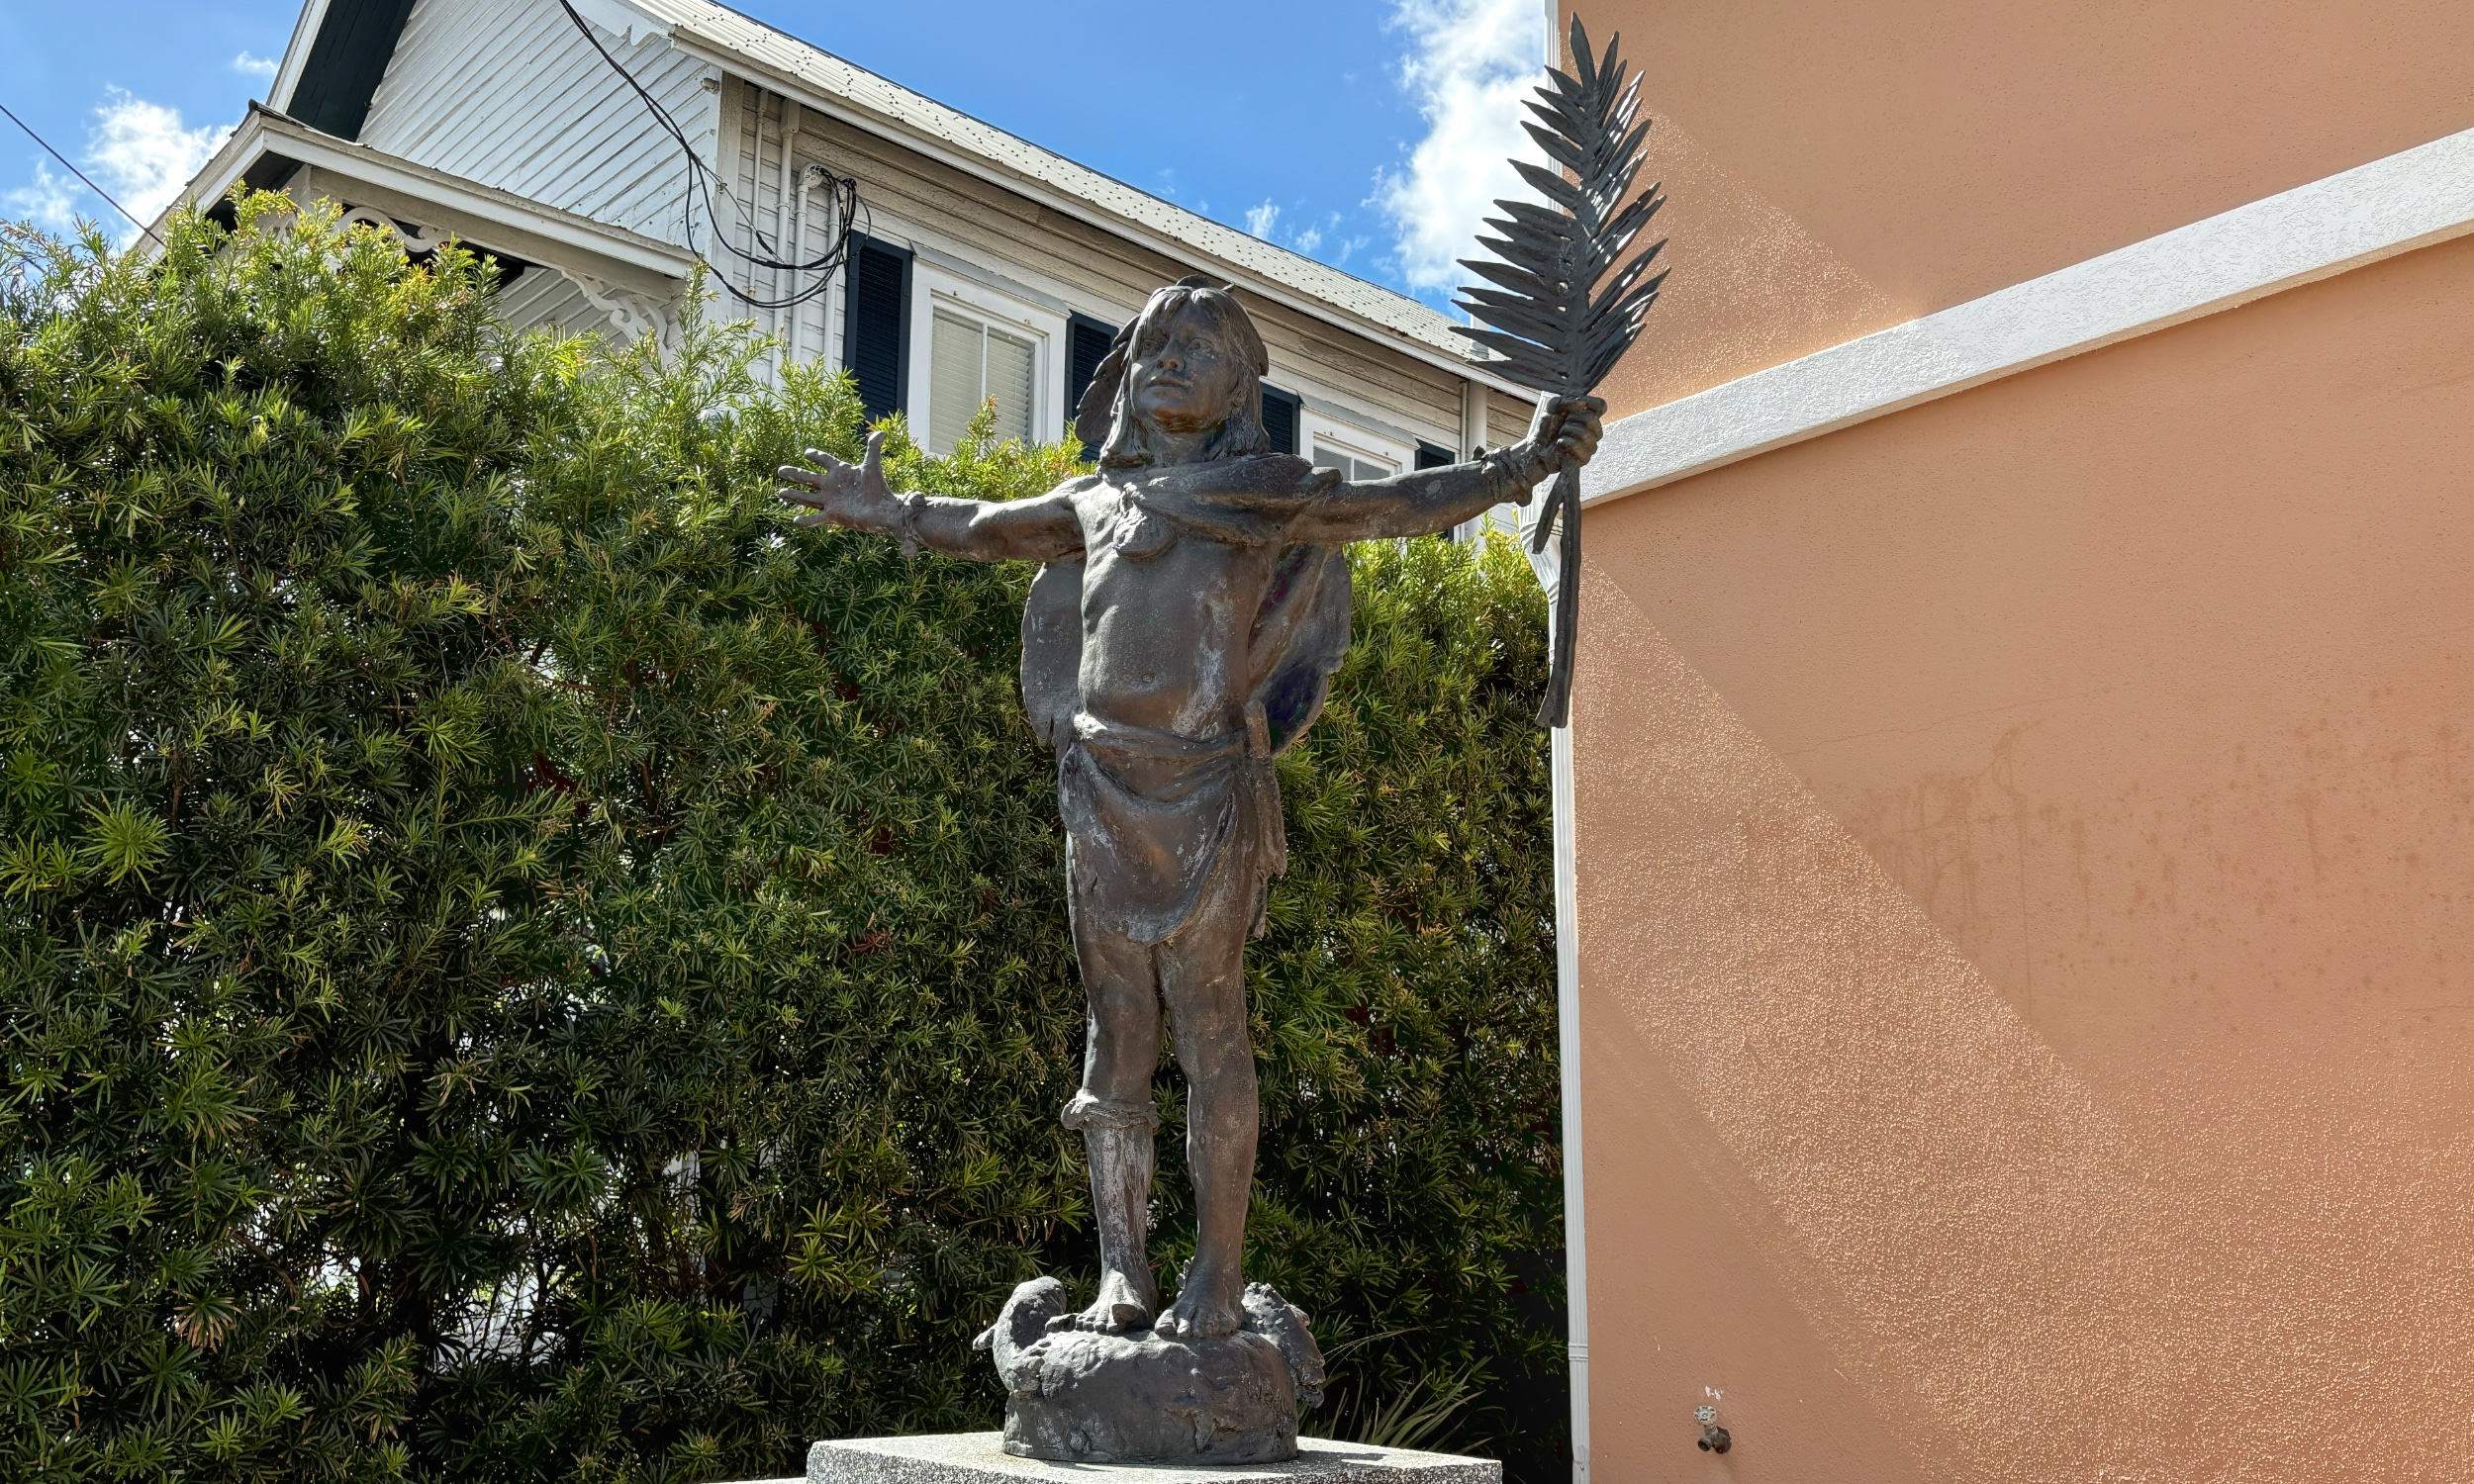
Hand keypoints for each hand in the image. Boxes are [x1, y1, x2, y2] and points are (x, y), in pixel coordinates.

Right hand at [778, 429, 893, 525]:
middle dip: (794, 474)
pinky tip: (794, 520)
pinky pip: (816, 519)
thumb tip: (882, 432)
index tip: (807, 452)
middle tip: (780, 470)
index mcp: (840, 472)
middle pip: (808, 478)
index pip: (825, 461)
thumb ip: (873, 448)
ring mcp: (831, 501)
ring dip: (794, 495)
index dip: (817, 456)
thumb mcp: (872, 465)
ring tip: (780, 492)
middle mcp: (832, 486)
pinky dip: (806, 520)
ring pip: (807, 497)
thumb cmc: (879, 488)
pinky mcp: (833, 515)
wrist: (885, 511)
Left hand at [1524, 393, 1605, 477]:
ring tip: (1561, 435)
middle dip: (1572, 419)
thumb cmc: (1548, 427)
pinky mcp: (1585, 458)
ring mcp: (1591, 445)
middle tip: (1563, 424)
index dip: (1589, 403)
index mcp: (1590, 416)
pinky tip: (1560, 445)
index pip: (1601, 405)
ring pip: (1585, 434)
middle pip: (1592, 419)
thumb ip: (1566, 401)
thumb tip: (1582, 403)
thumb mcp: (1553, 407)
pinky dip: (1564, 443)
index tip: (1574, 407)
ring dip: (1566, 432)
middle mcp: (1594, 431)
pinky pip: (1577, 446)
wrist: (1538, 447)